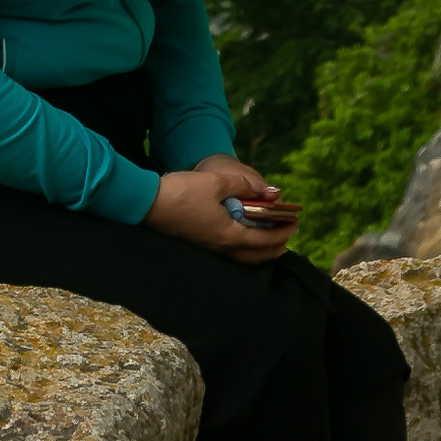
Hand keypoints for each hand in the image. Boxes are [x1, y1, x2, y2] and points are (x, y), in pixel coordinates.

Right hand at [147, 154, 300, 259]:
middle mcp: (221, 248)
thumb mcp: (216, 182)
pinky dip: (244, 247)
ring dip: (260, 249)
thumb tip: (267, 191)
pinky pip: (230, 253)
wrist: (146, 203)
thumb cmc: (181, 192)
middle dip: (275, 247)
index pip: (265, 242)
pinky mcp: (198, 245)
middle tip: (286, 233)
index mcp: (228, 235)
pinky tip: (242, 234)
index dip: (282, 233)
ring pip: (242, 257)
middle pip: (256, 256)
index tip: (293, 222)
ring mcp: (208, 249)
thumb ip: (244, 186)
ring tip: (268, 237)